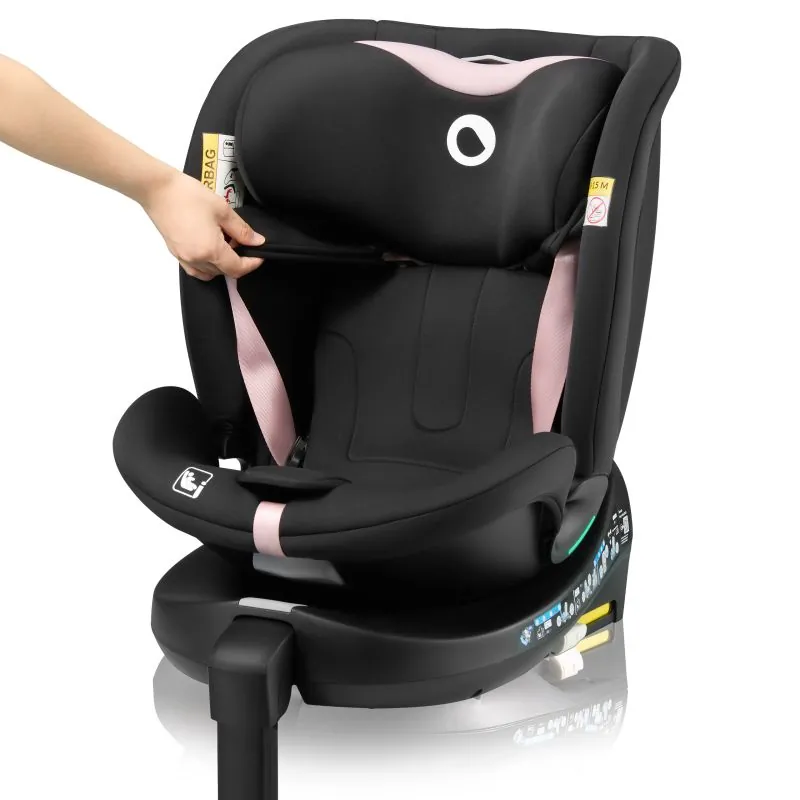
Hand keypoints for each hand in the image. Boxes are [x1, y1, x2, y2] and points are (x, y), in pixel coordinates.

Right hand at [141, 171, 264, 280]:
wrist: (157, 189)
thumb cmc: (187, 195)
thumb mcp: (222, 210)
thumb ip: (242, 229)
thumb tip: (256, 241)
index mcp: (210, 250)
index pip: (237, 268)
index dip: (252, 264)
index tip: (259, 255)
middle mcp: (196, 259)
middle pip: (225, 272)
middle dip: (238, 261)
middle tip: (241, 241)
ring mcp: (184, 258)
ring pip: (211, 273)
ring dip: (222, 264)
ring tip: (225, 243)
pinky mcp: (176, 253)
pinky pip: (196, 269)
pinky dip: (207, 265)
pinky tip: (210, 248)